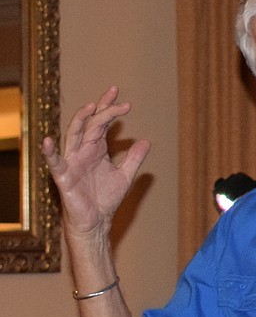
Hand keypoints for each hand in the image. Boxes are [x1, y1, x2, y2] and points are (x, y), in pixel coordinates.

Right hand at [42, 86, 150, 238]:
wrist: (96, 221)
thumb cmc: (105, 198)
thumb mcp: (125, 176)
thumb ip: (134, 159)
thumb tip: (146, 141)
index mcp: (96, 148)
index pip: (101, 123)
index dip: (108, 108)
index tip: (119, 95)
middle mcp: (83, 150)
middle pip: (90, 124)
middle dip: (102, 110)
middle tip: (116, 97)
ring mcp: (72, 161)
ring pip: (74, 135)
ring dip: (81, 120)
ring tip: (90, 106)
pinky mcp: (64, 176)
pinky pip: (55, 162)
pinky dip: (50, 152)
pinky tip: (48, 141)